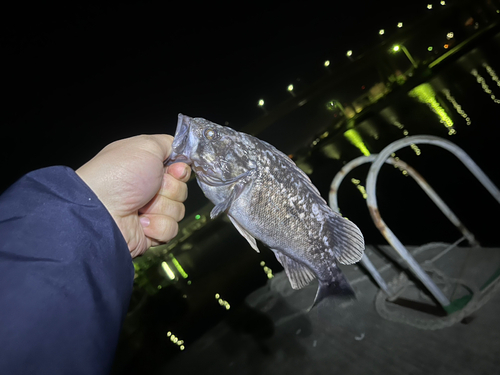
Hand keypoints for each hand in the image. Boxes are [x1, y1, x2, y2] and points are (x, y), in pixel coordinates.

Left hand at [76, 134, 189, 257]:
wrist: (100, 212)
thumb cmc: (116, 176)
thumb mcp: (145, 146)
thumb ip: (168, 143)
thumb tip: (181, 150)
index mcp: (146, 167)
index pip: (179, 169)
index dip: (180, 170)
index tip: (174, 171)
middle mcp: (147, 188)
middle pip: (181, 190)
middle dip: (170, 190)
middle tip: (150, 189)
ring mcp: (149, 211)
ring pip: (178, 211)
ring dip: (162, 208)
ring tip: (140, 207)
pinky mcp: (150, 232)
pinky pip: (170, 229)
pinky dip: (157, 225)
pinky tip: (141, 222)